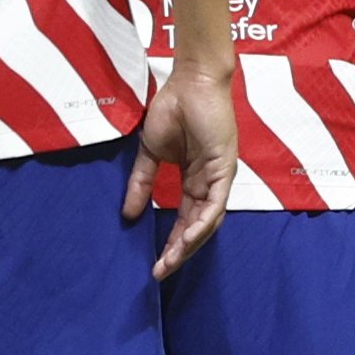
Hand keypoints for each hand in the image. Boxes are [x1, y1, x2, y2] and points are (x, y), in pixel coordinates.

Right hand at [131, 62, 236, 276]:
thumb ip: (142, 183)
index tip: (154, 264)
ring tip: (169, 263)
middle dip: (178, 252)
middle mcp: (210, 184)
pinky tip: (186, 240)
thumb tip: (128, 214)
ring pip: (209, 222)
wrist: (189, 82)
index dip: (170, 243)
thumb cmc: (173, 110)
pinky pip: (216, 204)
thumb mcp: (150, 153)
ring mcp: (220, 177)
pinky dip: (202, 224)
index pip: (184, 220)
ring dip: (189, 244)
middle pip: (197, 228)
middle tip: (160, 272)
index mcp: (195, 180)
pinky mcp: (225, 169)